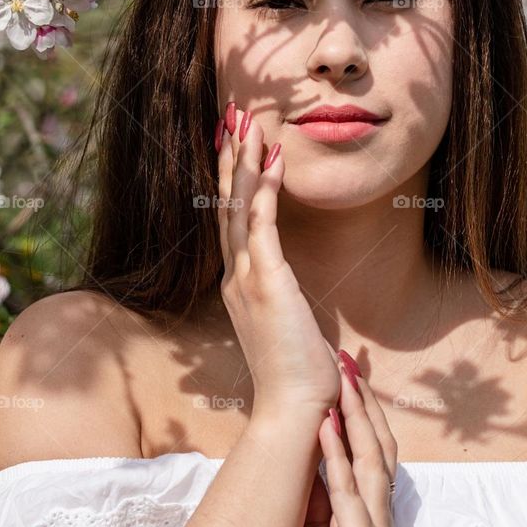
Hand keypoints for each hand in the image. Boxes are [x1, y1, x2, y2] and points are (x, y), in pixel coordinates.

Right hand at [216, 102, 340, 418]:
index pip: (231, 220)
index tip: (235, 145)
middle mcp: (236, 276)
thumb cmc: (300, 377)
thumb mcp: (292, 331)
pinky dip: (264, 188)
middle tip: (231, 115)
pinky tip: (274, 158)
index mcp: (241, 285)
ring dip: (242, 160)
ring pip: (236, 206)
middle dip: (229, 156)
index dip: (231, 179)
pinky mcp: (266, 281)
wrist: (295, 411)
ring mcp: (247, 278)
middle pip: (225, 203)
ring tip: (247, 121)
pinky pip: (260, 223)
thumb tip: (301, 311)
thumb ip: (289, 310)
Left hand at [290, 356, 421, 526]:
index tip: (341, 381)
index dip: (354, 418)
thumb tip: (296, 500)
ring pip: (367, 457)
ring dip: (353, 414)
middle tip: (347, 358)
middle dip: (359, 401)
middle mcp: (372, 516)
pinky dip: (337, 455)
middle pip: (372, 445)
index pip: (362, 457)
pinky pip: (349, 493)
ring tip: (341, 375)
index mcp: (362, 521)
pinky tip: (327, 426)